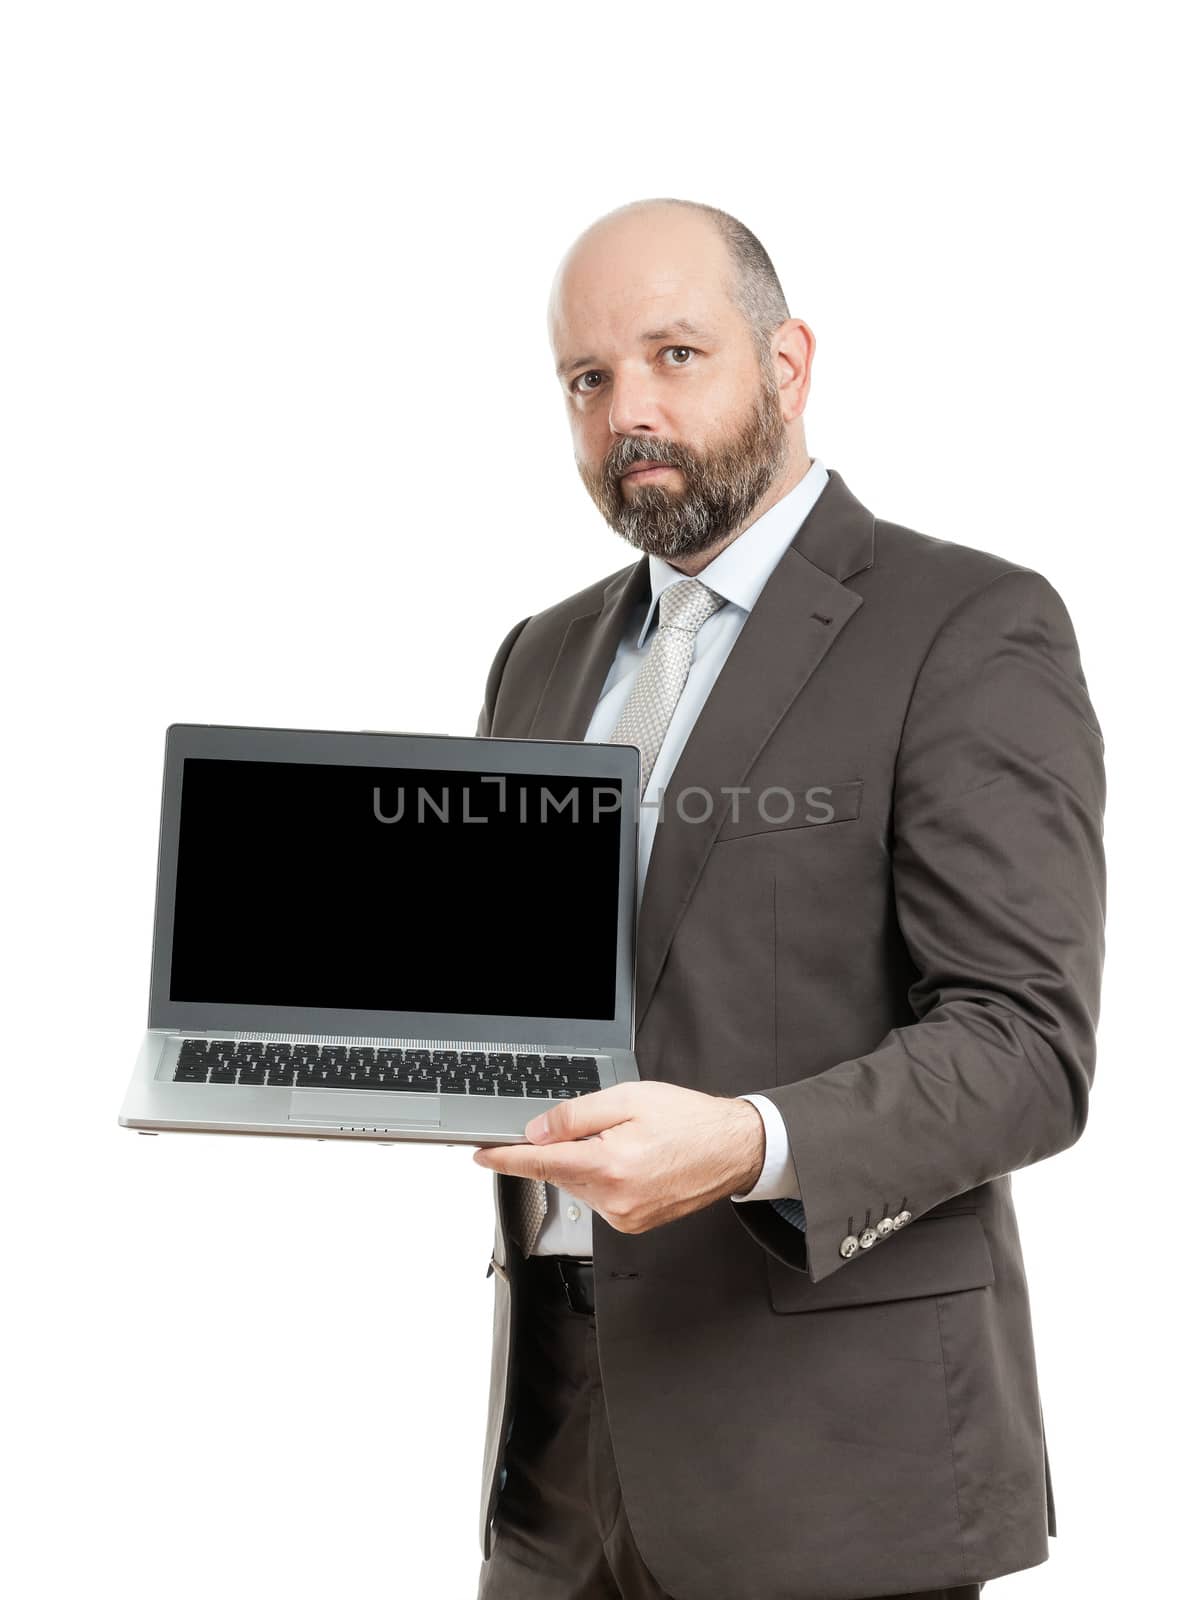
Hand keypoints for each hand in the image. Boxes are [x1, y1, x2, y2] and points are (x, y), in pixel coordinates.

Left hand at [471, 1081, 765, 1233]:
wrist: (732, 1149)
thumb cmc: (688, 1121)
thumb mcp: (627, 1099)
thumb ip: (576, 1116)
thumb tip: (536, 1130)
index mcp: (608, 1164)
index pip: (540, 1162)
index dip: (506, 1158)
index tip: (482, 1156)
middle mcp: (614, 1198)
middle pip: (561, 1172)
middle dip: (565, 1148)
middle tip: (602, 1125)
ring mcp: (624, 1216)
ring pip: (580, 1185)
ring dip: (587, 1163)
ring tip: (628, 1141)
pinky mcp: (633, 1223)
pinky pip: (600, 1198)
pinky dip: (603, 1178)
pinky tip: (632, 1161)